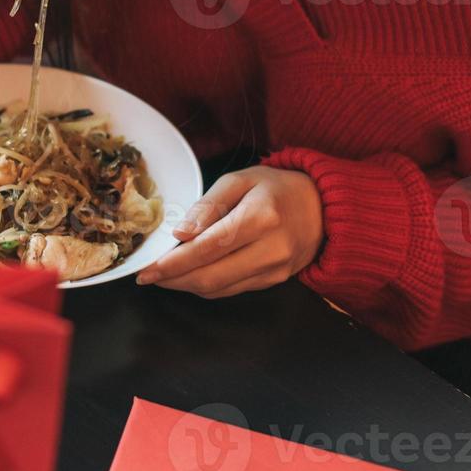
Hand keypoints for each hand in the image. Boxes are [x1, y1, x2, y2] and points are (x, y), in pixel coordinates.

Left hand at [136, 165, 322, 296]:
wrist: (324, 207)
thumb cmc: (276, 188)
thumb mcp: (240, 179)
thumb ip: (209, 204)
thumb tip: (181, 232)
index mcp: (260, 217)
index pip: (208, 248)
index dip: (173, 262)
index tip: (147, 268)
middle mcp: (271, 249)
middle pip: (211, 276)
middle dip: (173, 279)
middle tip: (147, 276)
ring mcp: (275, 270)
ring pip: (219, 289)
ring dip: (186, 286)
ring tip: (164, 276)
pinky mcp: (275, 281)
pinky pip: (232, 290)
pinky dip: (206, 286)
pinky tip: (190, 276)